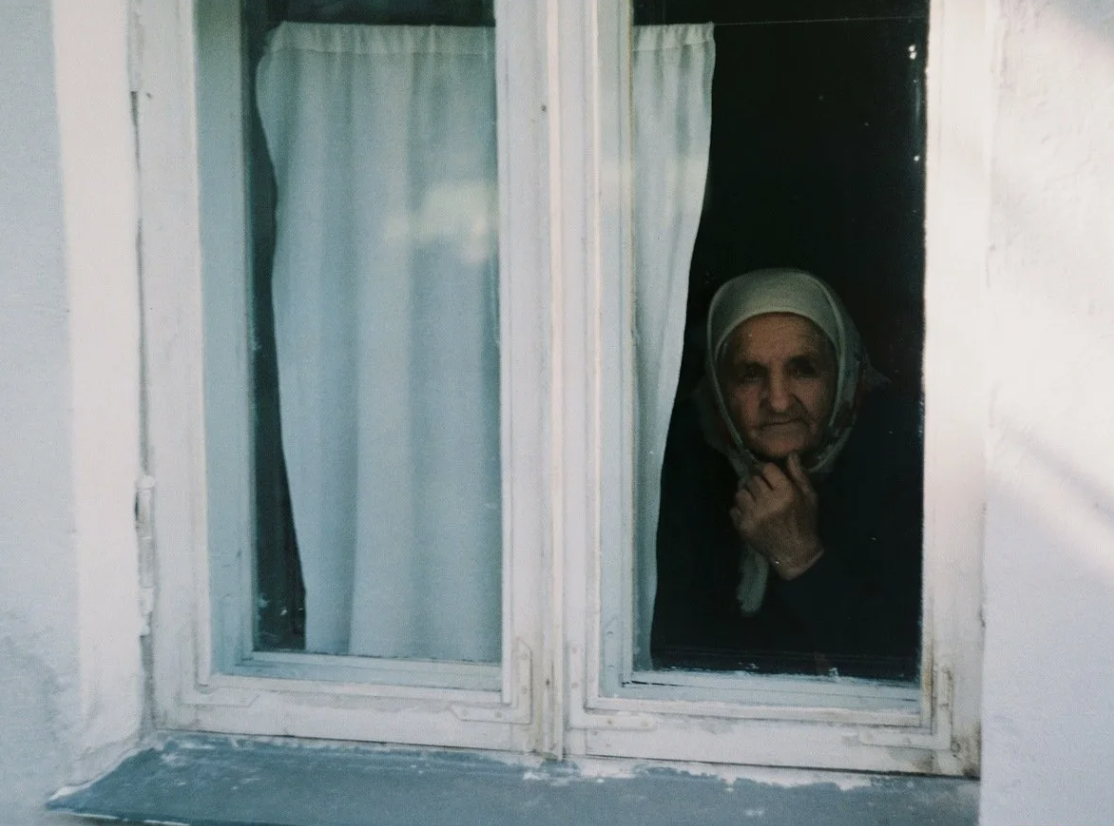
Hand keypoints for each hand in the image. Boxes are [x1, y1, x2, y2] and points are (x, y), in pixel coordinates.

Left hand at [730, 453, 823, 580]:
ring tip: (756, 501)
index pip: (766, 468)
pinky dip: (740, 510)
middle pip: (752, 479)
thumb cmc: (804, 522)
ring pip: (740, 492)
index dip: (768, 471)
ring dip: (747, 494)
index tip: (770, 476)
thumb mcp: (809, 497)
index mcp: (785, 493)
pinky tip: (751, 514)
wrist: (795, 553)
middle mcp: (767, 502)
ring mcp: (753, 515)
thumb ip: (799, 475)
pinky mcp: (743, 527)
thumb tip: (791, 454)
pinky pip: (734, 509)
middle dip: (757, 482)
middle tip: (764, 490)